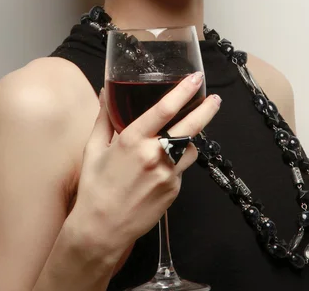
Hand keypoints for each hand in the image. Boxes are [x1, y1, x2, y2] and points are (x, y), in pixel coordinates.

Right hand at [69, 73, 220, 261]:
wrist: (102, 230)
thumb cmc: (94, 187)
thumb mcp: (93, 148)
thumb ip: (104, 118)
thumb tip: (105, 92)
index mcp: (132, 140)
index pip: (164, 109)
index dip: (183, 91)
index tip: (195, 79)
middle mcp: (153, 155)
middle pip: (190, 126)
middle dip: (206, 110)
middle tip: (215, 98)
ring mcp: (167, 174)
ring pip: (189, 149)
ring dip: (188, 140)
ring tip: (179, 137)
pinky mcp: (174, 190)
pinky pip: (181, 169)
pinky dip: (175, 164)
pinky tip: (159, 170)